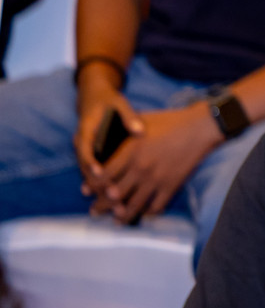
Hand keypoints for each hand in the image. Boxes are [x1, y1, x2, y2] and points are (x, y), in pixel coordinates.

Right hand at [74, 69, 141, 199]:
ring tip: (114, 207)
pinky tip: (117, 201)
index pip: (85, 149)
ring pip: (91, 174)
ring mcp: (86, 152)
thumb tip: (139, 131)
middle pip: (87, 168)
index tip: (99, 174)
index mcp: (86, 131)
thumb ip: (129, 117)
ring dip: (101, 190)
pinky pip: (97, 173)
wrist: (94, 100)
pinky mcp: (94, 157)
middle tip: (110, 198)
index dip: (91, 163)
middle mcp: (82, 144)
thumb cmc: (109, 103)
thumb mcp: (119, 105)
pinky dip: (105, 186)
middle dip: (97, 185)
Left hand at [88, 103, 222, 222]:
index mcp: (130, 152)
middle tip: (95, 212)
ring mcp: (157, 179)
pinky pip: (157, 206)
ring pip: (134, 204)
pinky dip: (149, 213)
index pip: (103, 175)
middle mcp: (141, 168)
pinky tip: (145, 214)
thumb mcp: (141, 122)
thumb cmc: (170, 121)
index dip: (92, 186)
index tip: (87, 191)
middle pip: (114, 194)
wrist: (200, 128)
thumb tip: (107, 137)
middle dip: (102, 206)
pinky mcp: (172, 185)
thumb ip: (122, 131)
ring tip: (117, 221)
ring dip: (123, 215)